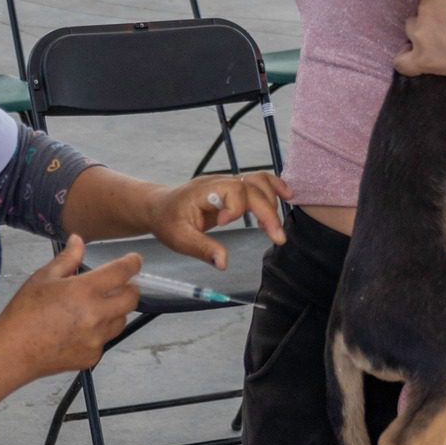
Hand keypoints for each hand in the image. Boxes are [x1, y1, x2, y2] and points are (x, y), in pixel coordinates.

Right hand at [0, 236, 140, 377]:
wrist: (13, 352)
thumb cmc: (24, 313)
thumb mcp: (43, 278)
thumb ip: (67, 259)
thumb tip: (78, 240)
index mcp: (84, 290)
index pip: (122, 272)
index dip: (132, 263)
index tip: (134, 260)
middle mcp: (96, 315)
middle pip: (132, 298)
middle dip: (130, 288)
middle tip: (119, 285)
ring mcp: (96, 338)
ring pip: (120, 320)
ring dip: (115, 311)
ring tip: (93, 309)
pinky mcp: (93, 356)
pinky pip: (105, 340)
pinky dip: (98, 332)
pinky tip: (78, 330)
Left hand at [145, 173, 292, 269]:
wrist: (159, 207)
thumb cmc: (167, 220)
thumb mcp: (179, 238)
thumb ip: (202, 249)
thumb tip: (223, 263)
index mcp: (205, 190)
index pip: (233, 190)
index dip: (235, 208)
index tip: (223, 223)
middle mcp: (219, 182)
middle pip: (253, 187)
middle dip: (268, 211)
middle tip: (277, 237)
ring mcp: (227, 184)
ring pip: (259, 181)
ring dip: (273, 200)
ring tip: (277, 226)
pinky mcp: (232, 191)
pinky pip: (257, 183)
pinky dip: (273, 188)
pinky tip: (286, 197)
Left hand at [393, 0, 445, 82]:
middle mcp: (424, 7)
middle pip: (425, 5)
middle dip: (440, 9)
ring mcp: (420, 35)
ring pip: (412, 27)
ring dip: (423, 29)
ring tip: (444, 37)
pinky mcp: (423, 60)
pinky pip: (402, 62)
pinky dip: (406, 58)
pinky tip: (414, 55)